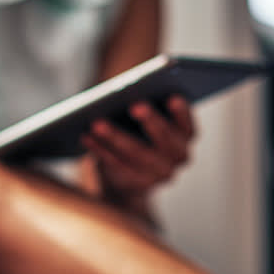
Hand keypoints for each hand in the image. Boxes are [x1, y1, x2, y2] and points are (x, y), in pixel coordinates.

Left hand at [82, 96, 196, 205]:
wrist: (129, 178)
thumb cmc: (137, 131)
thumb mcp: (145, 117)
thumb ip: (146, 104)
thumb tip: (127, 88)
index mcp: (186, 135)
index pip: (188, 124)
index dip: (182, 113)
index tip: (172, 97)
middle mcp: (178, 157)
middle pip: (165, 140)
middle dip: (151, 121)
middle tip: (135, 105)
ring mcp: (159, 174)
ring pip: (137, 154)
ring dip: (116, 137)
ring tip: (98, 122)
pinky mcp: (136, 184)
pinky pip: (117, 165)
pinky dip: (100, 150)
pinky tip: (86, 137)